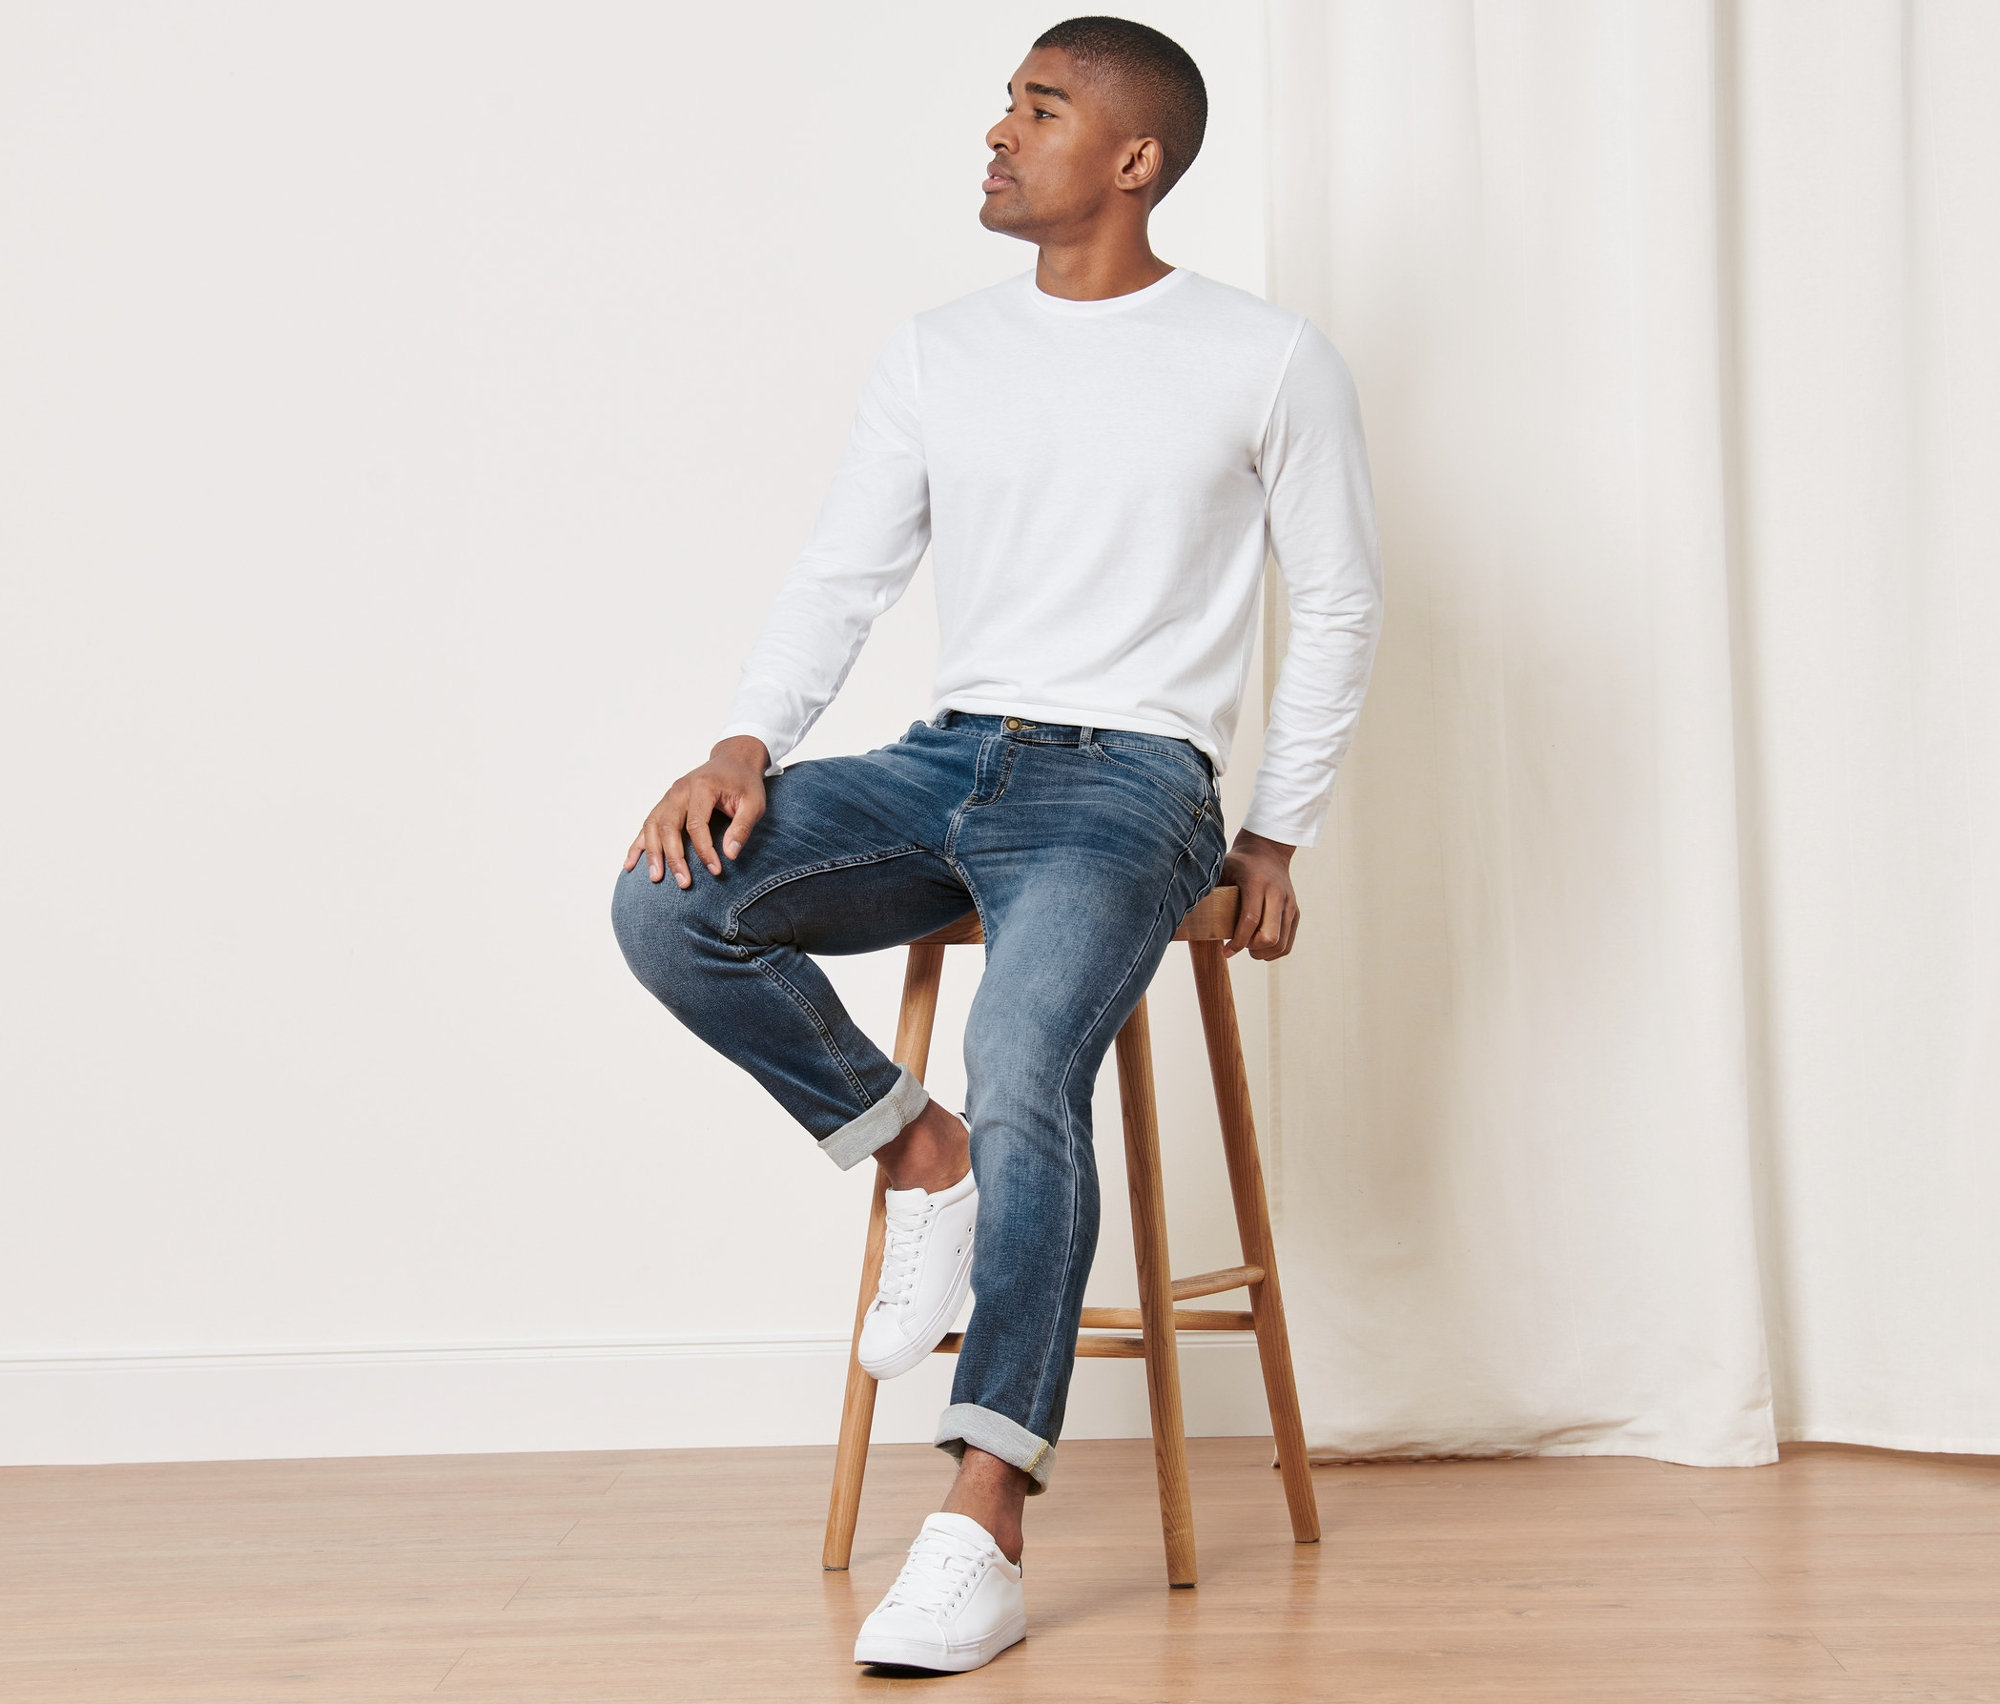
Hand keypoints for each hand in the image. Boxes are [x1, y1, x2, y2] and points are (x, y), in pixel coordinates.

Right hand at [624, 736, 771, 886]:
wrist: (733, 760)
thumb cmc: (744, 783)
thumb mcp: (754, 803)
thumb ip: (742, 827)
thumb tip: (730, 855)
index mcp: (701, 787)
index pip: (696, 824)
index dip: (704, 850)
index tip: (715, 870)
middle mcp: (680, 790)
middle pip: (668, 827)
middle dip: (674, 857)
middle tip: (684, 882)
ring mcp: (669, 796)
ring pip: (652, 826)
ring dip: (652, 854)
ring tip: (656, 878)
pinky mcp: (665, 803)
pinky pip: (646, 825)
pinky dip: (638, 845)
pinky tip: (630, 864)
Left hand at [1220, 830, 1300, 959]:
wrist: (1268, 851)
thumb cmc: (1238, 864)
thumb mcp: (1221, 870)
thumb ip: (1209, 890)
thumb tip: (1183, 912)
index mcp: (1256, 883)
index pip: (1250, 920)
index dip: (1238, 942)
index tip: (1226, 952)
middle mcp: (1276, 894)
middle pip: (1269, 936)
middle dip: (1252, 949)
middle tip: (1239, 947)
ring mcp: (1289, 903)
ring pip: (1280, 943)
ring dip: (1263, 953)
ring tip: (1249, 948)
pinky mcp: (1295, 911)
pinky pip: (1288, 943)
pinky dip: (1274, 952)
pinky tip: (1260, 948)